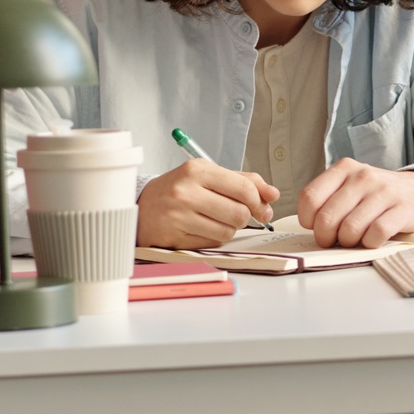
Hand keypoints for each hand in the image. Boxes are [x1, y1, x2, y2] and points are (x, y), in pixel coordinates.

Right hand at [137, 160, 278, 247]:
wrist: (141, 206)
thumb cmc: (180, 189)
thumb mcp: (209, 176)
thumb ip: (243, 181)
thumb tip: (273, 194)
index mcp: (198, 170)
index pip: (244, 188)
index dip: (259, 202)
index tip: (261, 207)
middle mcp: (186, 191)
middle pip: (239, 213)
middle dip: (244, 218)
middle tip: (236, 215)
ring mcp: (178, 215)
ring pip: (227, 232)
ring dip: (229, 229)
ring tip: (216, 220)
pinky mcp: (174, 236)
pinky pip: (211, 243)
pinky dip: (213, 238)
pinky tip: (200, 228)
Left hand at [296, 158, 413, 247]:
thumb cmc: (381, 195)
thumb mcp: (353, 186)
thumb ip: (330, 199)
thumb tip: (311, 227)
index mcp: (345, 168)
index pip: (309, 198)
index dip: (308, 220)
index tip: (317, 227)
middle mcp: (363, 176)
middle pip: (327, 218)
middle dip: (327, 238)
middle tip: (336, 240)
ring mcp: (384, 192)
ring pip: (350, 228)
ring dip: (350, 242)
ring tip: (357, 238)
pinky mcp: (403, 209)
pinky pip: (376, 233)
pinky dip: (371, 243)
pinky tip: (374, 239)